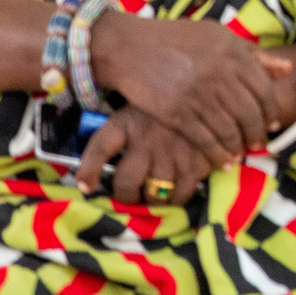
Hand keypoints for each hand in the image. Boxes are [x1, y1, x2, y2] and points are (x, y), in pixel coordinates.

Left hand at [77, 106, 215, 205]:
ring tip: (155, 197)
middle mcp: (147, 141)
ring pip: (155, 194)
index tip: (86, 186)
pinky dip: (178, 198)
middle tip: (132, 196)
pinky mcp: (198, 161)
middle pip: (126, 183)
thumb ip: (121, 131)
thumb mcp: (138, 107)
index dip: (88, 170)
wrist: (209, 93)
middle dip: (127, 196)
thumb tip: (101, 162)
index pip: (100, 147)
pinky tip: (177, 193)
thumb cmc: (167, 106)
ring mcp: (173, 153)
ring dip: (153, 201)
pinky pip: (183, 192)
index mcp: (128, 123)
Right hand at [91, 16, 293, 165]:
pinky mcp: (178, 112)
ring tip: (240, 154)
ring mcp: (199, 95)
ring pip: (230, 130)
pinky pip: (206, 140)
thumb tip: (287, 68)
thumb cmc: (176, 39)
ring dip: (238, 147)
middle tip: (257, 143)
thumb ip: (252, 54)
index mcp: (234, 54)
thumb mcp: (217, 36)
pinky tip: (222, 161)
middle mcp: (221, 75)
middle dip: (257, 133)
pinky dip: (217, 154)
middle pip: (250, 113)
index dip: (271, 111)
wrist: (130, 47)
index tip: (271, 123)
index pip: (265, 90)